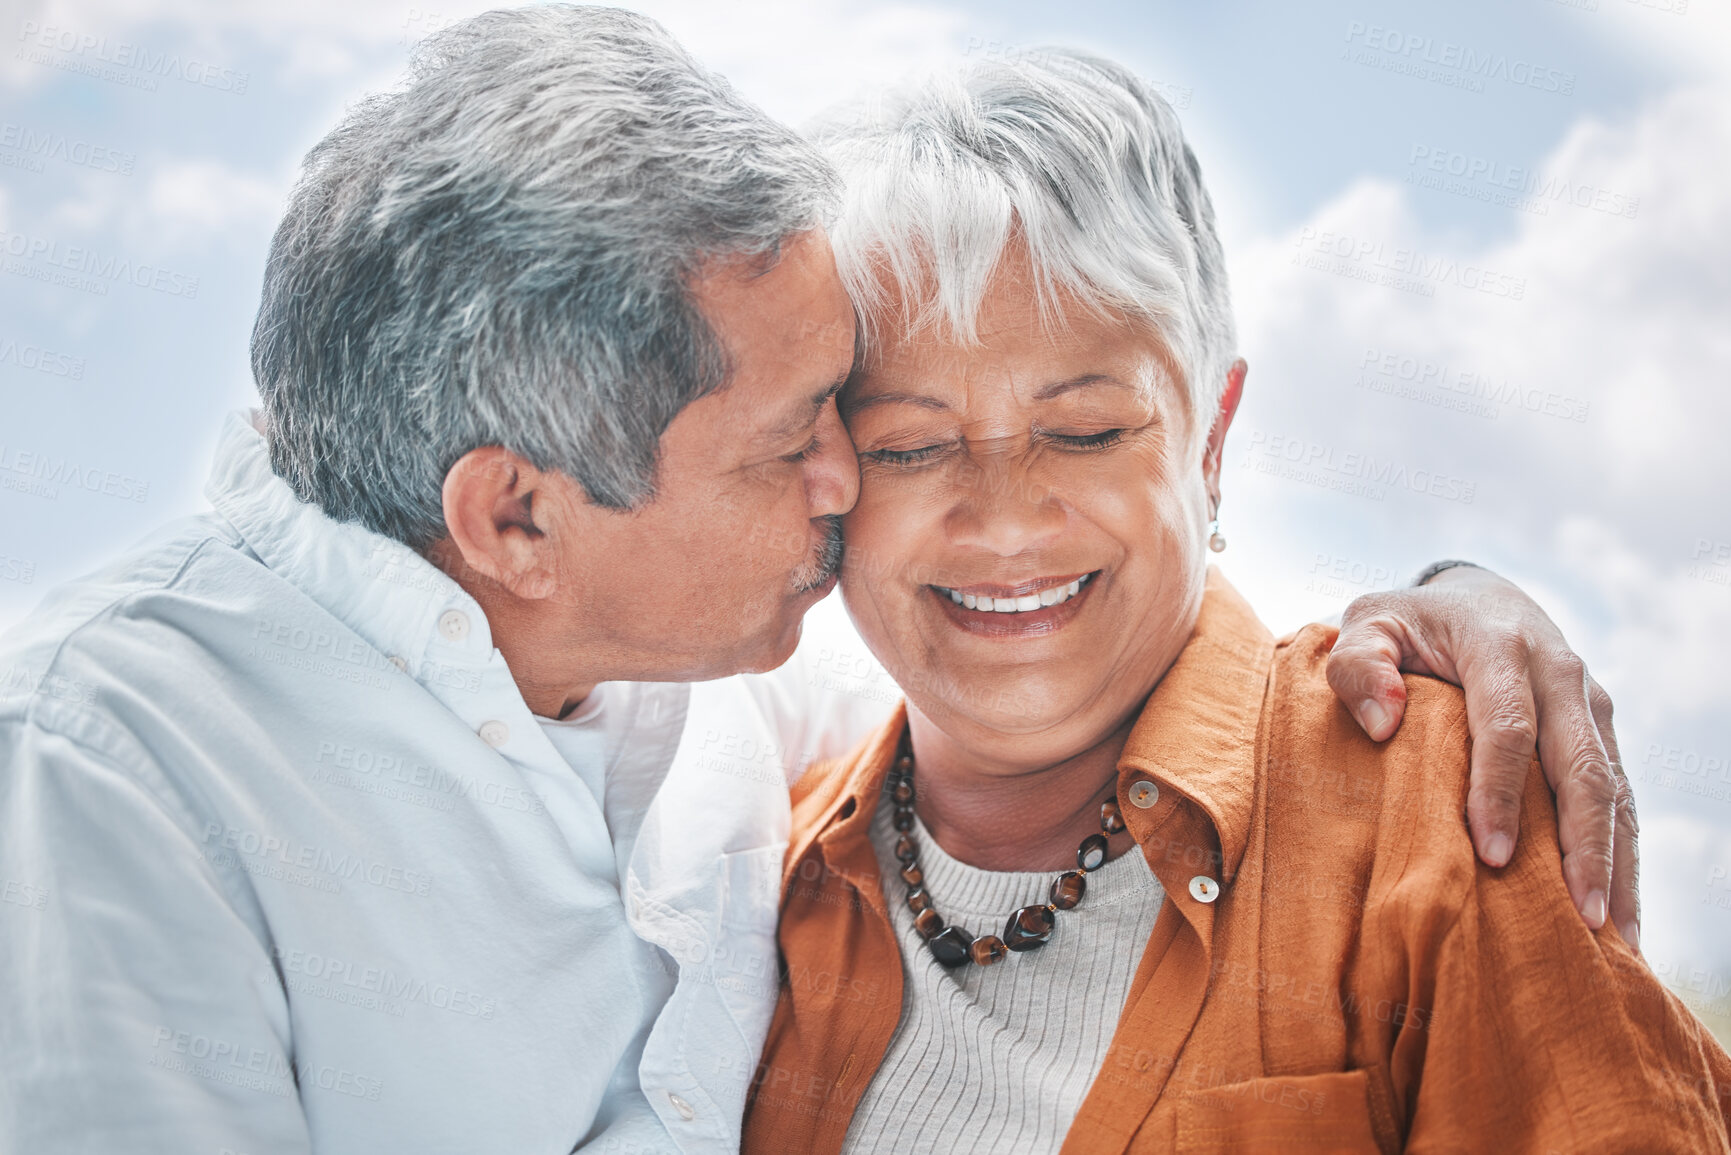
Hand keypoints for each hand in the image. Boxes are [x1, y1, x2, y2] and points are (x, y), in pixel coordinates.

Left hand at [1325, 564, 1637, 948]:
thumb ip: (1357, 662)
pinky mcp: (1602, 730)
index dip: (1501, 790)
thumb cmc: (1411, 624)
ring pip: (1615, 788)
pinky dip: (1624, 854)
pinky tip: (1621, 914)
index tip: (1493, 854)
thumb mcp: (1368, 623)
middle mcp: (1560, 671)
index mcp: (1500, 645)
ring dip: (1615, 861)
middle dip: (1584, 844)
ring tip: (1612, 936)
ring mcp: (1590, 703)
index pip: (1507, 724)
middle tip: (1580, 916)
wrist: (1478, 597)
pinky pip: (1622, 795)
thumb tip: (1383, 723)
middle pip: (1582, 766)